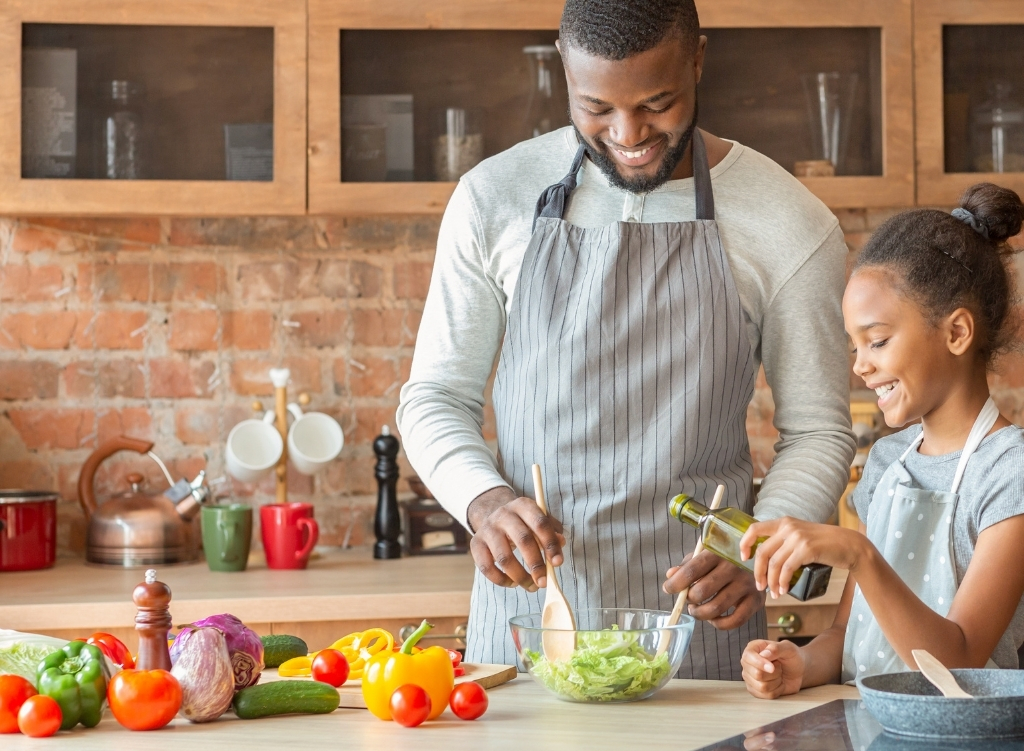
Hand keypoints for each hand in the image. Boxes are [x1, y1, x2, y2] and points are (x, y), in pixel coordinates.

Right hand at [467, 486, 565, 591]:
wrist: (492, 515)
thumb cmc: (523, 523)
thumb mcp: (539, 520)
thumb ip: (552, 531)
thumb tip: (561, 543)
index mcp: (523, 506)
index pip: (540, 523)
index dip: (550, 544)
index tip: (557, 563)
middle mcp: (503, 514)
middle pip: (522, 540)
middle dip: (536, 564)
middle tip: (544, 582)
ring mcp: (487, 529)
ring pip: (504, 557)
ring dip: (519, 576)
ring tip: (530, 586)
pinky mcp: (475, 544)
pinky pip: (486, 567)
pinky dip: (501, 580)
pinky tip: (512, 583)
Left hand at [663, 550, 765, 629]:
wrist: (760, 560)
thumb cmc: (725, 558)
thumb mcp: (706, 554)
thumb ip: (687, 565)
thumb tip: (670, 576)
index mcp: (717, 553)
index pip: (692, 570)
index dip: (676, 583)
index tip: (668, 589)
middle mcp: (733, 567)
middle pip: (702, 591)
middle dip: (689, 600)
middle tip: (688, 600)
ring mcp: (746, 584)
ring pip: (716, 608)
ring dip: (700, 614)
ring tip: (696, 611)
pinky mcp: (756, 600)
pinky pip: (735, 620)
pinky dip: (719, 624)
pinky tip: (714, 619)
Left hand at [738, 517, 866, 597]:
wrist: (849, 545)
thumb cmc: (824, 544)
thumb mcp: (800, 535)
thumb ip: (784, 541)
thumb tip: (765, 560)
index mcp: (783, 522)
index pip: (754, 528)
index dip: (745, 544)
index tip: (744, 558)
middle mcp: (788, 527)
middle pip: (762, 552)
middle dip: (758, 572)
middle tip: (760, 586)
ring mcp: (797, 537)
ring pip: (774, 563)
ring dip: (771, 582)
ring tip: (775, 593)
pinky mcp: (807, 549)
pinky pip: (787, 569)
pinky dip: (782, 582)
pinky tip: (783, 590)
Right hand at [741, 639, 804, 698]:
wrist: (797, 670)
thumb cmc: (791, 656)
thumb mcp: (788, 648)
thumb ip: (775, 649)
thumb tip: (763, 655)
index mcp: (752, 648)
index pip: (748, 657)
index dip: (760, 663)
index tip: (772, 668)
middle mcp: (747, 663)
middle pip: (757, 674)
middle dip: (774, 673)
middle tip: (779, 667)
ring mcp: (749, 677)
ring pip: (762, 687)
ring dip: (776, 682)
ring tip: (779, 674)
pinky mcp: (755, 690)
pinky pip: (765, 696)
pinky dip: (777, 691)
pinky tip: (778, 683)